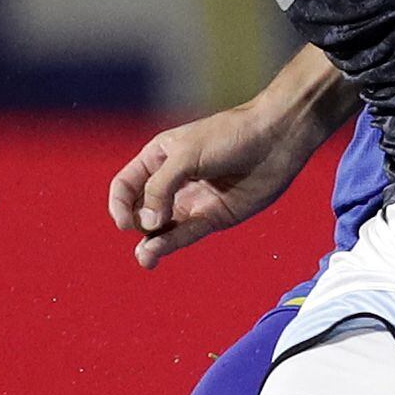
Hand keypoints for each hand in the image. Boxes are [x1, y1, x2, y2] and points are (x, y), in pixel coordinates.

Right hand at [108, 94, 331, 269]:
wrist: (275, 139)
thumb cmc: (230, 136)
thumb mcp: (186, 155)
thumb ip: (161, 188)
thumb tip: (147, 223)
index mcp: (159, 158)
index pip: (126, 186)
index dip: (118, 204)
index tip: (123, 222)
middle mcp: (173, 181)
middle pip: (141, 210)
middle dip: (136, 225)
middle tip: (145, 230)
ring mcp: (193, 200)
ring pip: (163, 228)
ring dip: (151, 244)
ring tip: (146, 258)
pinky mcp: (214, 216)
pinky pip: (187, 233)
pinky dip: (171, 243)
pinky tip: (159, 251)